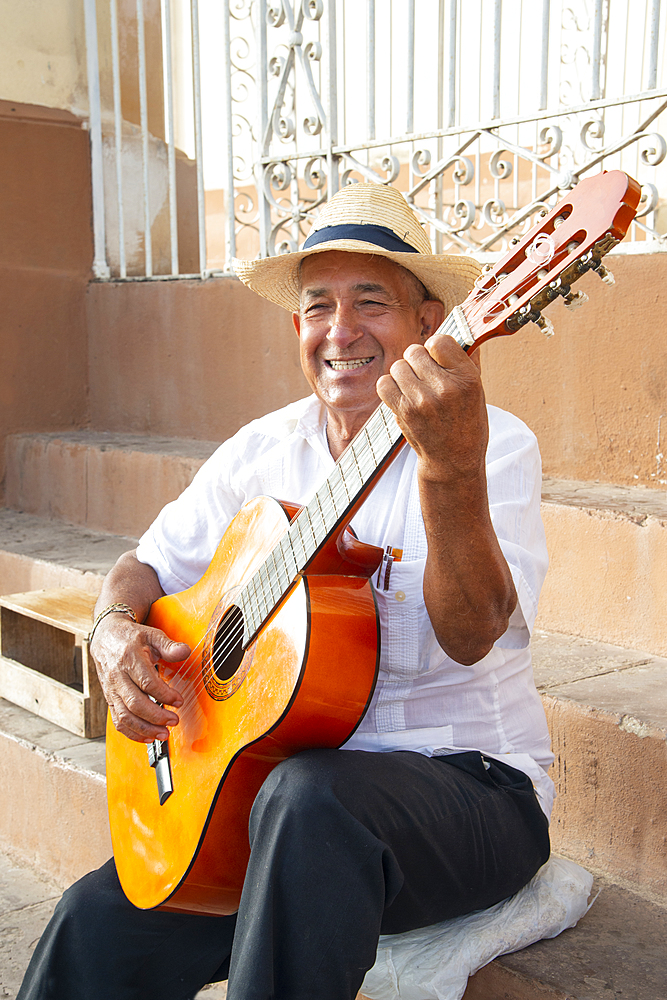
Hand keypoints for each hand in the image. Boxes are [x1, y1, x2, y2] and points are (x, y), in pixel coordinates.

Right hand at [90, 614, 190, 742]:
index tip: (179, 701)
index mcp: (129, 658)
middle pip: (135, 703)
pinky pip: (117, 721)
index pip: (147, 683)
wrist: (105, 637)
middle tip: (174, 720)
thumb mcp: (152, 635)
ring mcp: (111, 689)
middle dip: (156, 716)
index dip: (164, 694)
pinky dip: (132, 733)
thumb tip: (185, 652)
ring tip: (164, 734)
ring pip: (124, 716)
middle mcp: (117, 676)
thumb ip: (169, 645)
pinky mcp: (109, 698)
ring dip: (145, 729)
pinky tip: (148, 737)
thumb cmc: (131, 638)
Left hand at [376, 332, 487, 484]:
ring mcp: (421, 400)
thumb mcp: (478, 390)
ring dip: (404, 374)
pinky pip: (384, 383)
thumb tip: (463, 330)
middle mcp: (444, 388)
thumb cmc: (467, 423)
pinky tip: (403, 395)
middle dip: (418, 361)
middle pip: (414, 351)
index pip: (440, 341)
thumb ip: (468, 360)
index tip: (438, 358)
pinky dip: (390, 387)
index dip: (436, 348)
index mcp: (466, 378)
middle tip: (426, 376)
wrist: (453, 460)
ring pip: (398, 366)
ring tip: (416, 388)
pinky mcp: (403, 412)